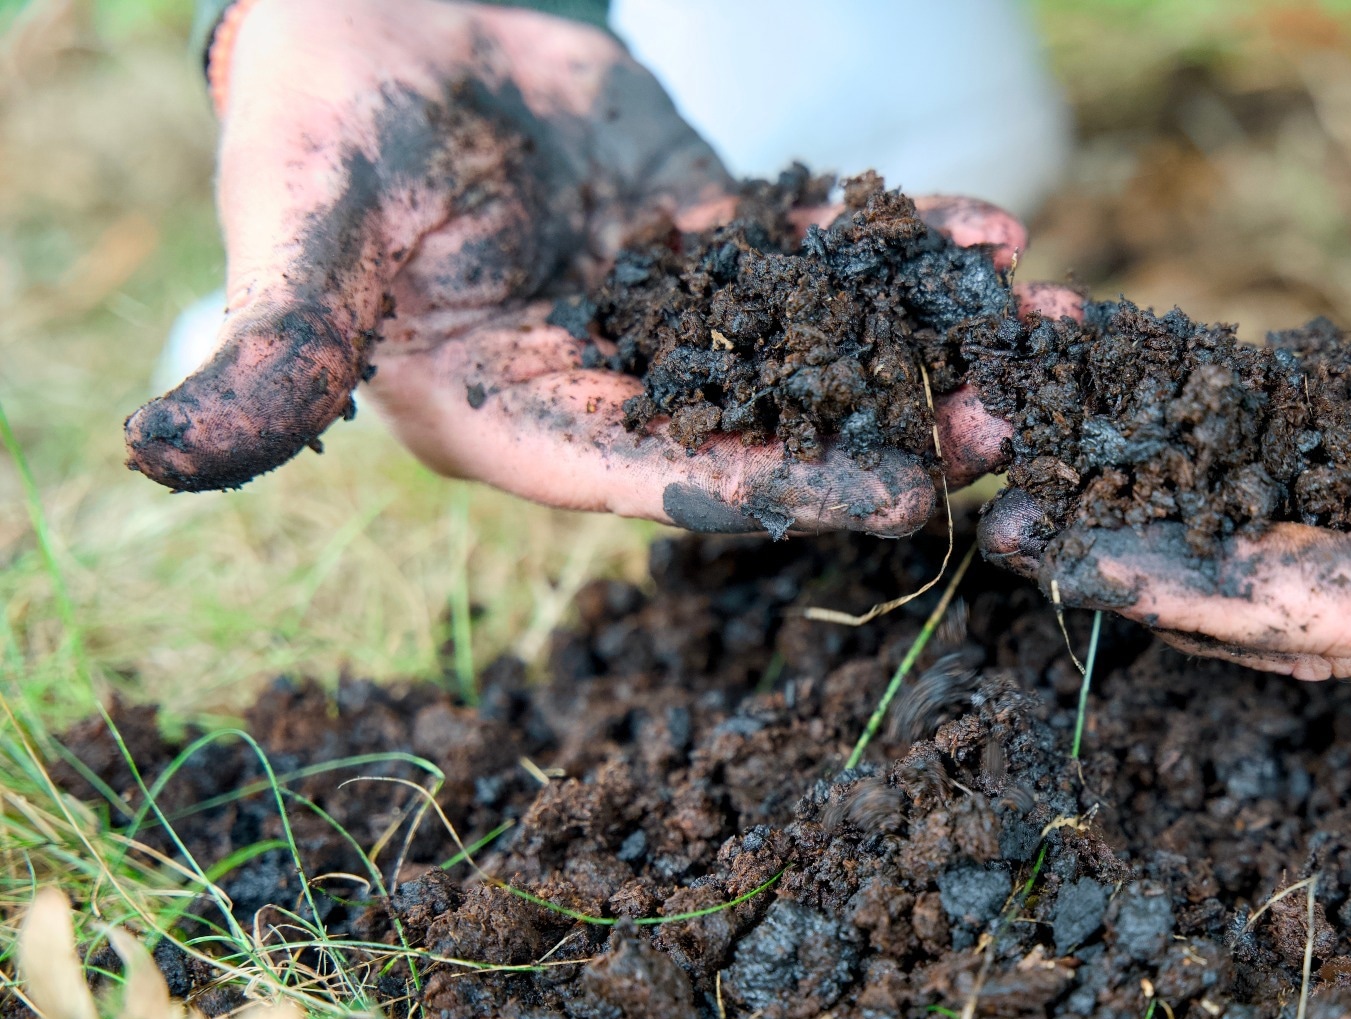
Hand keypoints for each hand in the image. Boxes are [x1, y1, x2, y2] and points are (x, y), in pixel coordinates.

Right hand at [124, 0, 1019, 536]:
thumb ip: (280, 342)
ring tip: (1047, 341)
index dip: (770, 489)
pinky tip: (997, 236)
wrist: (379, 15)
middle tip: (1010, 434)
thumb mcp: (299, 229)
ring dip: (932, 348)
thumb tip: (164, 459)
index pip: (656, 477)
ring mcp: (676, 321)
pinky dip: (905, 244)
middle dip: (892, 434)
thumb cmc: (321, 119)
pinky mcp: (716, 246)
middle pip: (769, 430)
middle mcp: (611, 390)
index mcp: (516, 421)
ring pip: (821, 348)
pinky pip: (825, 255)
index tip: (889, 497)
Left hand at [979, 115, 1350, 677]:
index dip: (1232, 601)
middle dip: (1157, 572)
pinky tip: (1131, 382)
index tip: (1095, 574)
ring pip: (1293, 529)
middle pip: (1303, 601)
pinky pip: (1321, 445)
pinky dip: (1224, 425)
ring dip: (1165, 505)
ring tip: (1031, 458)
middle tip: (1008, 526)